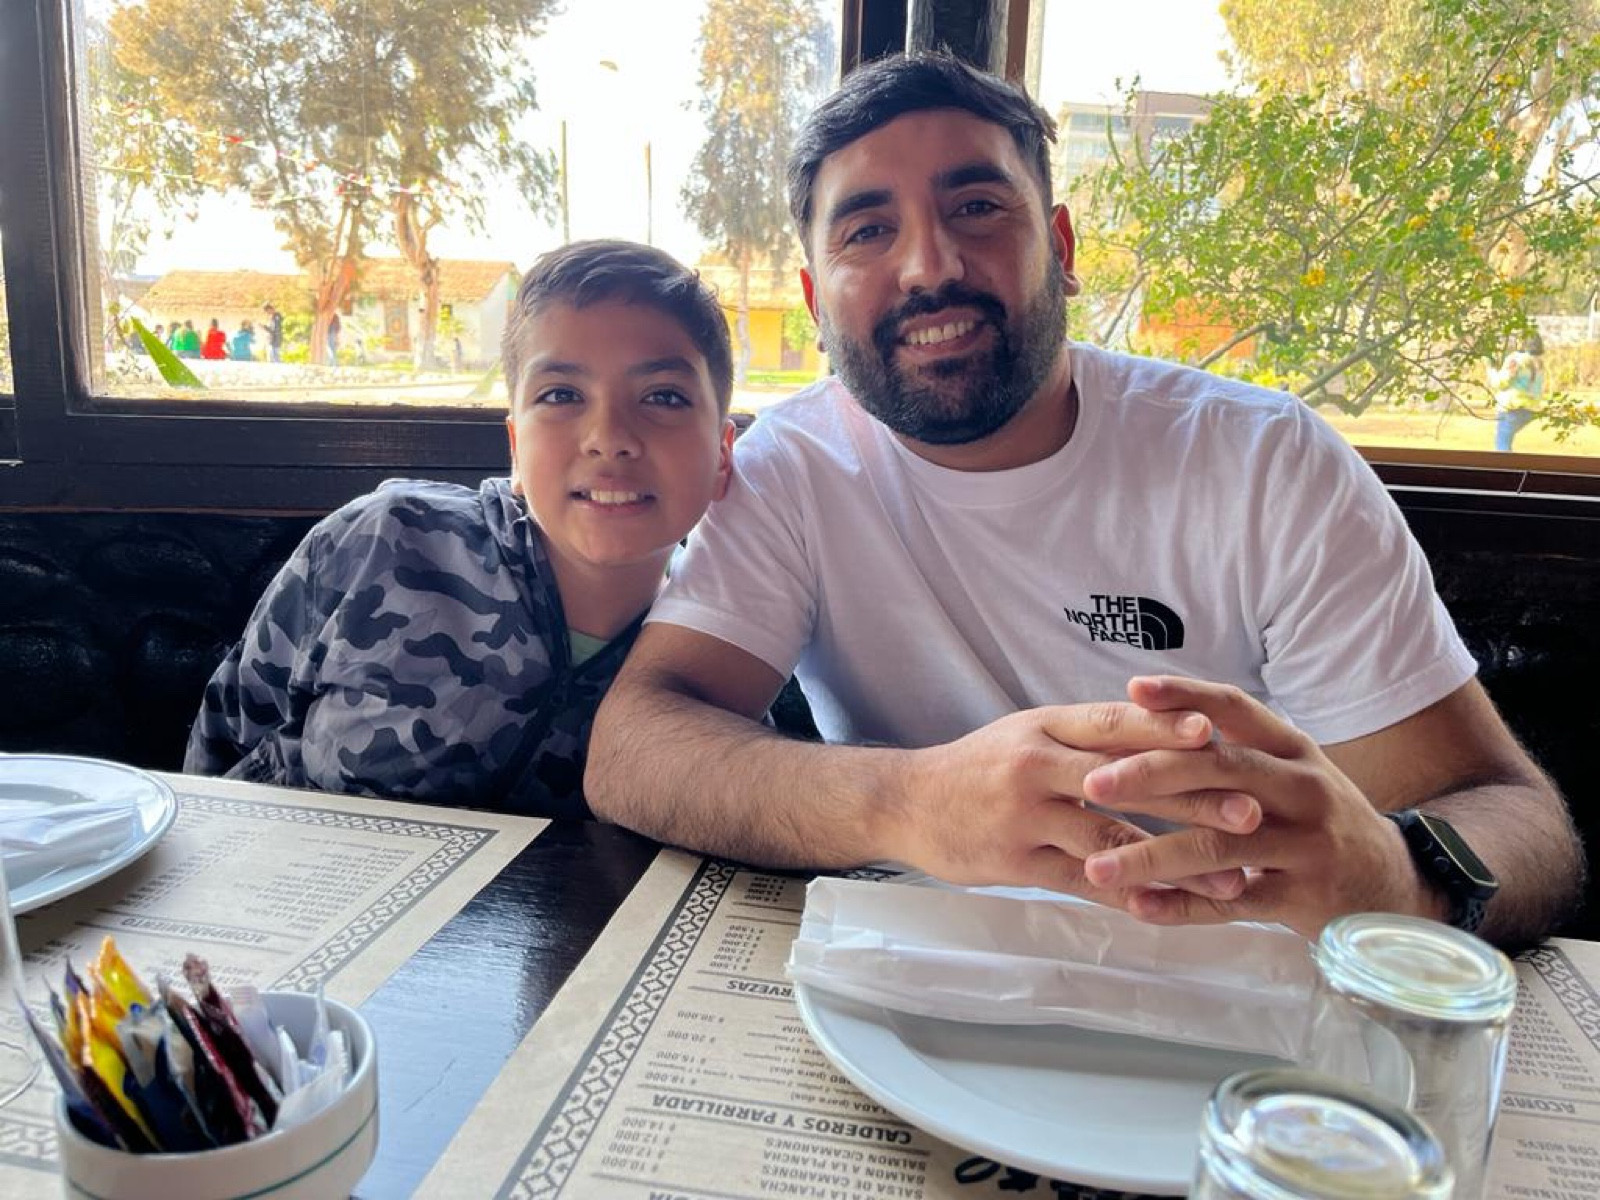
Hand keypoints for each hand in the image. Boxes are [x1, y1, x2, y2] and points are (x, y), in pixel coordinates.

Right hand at [889, 703, 1250, 904]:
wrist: (908, 802)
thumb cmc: (981, 766)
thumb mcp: (1031, 734)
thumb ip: (1091, 736)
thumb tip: (1172, 728)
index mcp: (1047, 726)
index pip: (1115, 721)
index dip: (1165, 727)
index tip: (1217, 734)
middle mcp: (1038, 764)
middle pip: (1126, 779)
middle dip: (1195, 797)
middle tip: (1252, 813)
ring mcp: (1026, 815)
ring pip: (1113, 838)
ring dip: (1177, 862)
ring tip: (1229, 880)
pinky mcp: (1016, 861)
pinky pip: (1083, 880)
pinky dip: (1128, 893)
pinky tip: (1170, 908)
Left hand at [1076, 676, 1436, 937]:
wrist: (1391, 883)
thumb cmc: (1314, 819)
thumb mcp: (1286, 771)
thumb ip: (1227, 748)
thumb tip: (1138, 713)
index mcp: (1292, 748)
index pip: (1236, 708)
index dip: (1185, 696)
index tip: (1132, 690)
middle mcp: (1303, 787)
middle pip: (1220, 770)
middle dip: (1150, 775)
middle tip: (1091, 783)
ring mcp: (1307, 844)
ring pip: (1219, 845)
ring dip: (1151, 856)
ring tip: (1095, 864)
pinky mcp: (1305, 897)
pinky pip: (1231, 904)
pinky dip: (1181, 908)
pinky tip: (1136, 906)